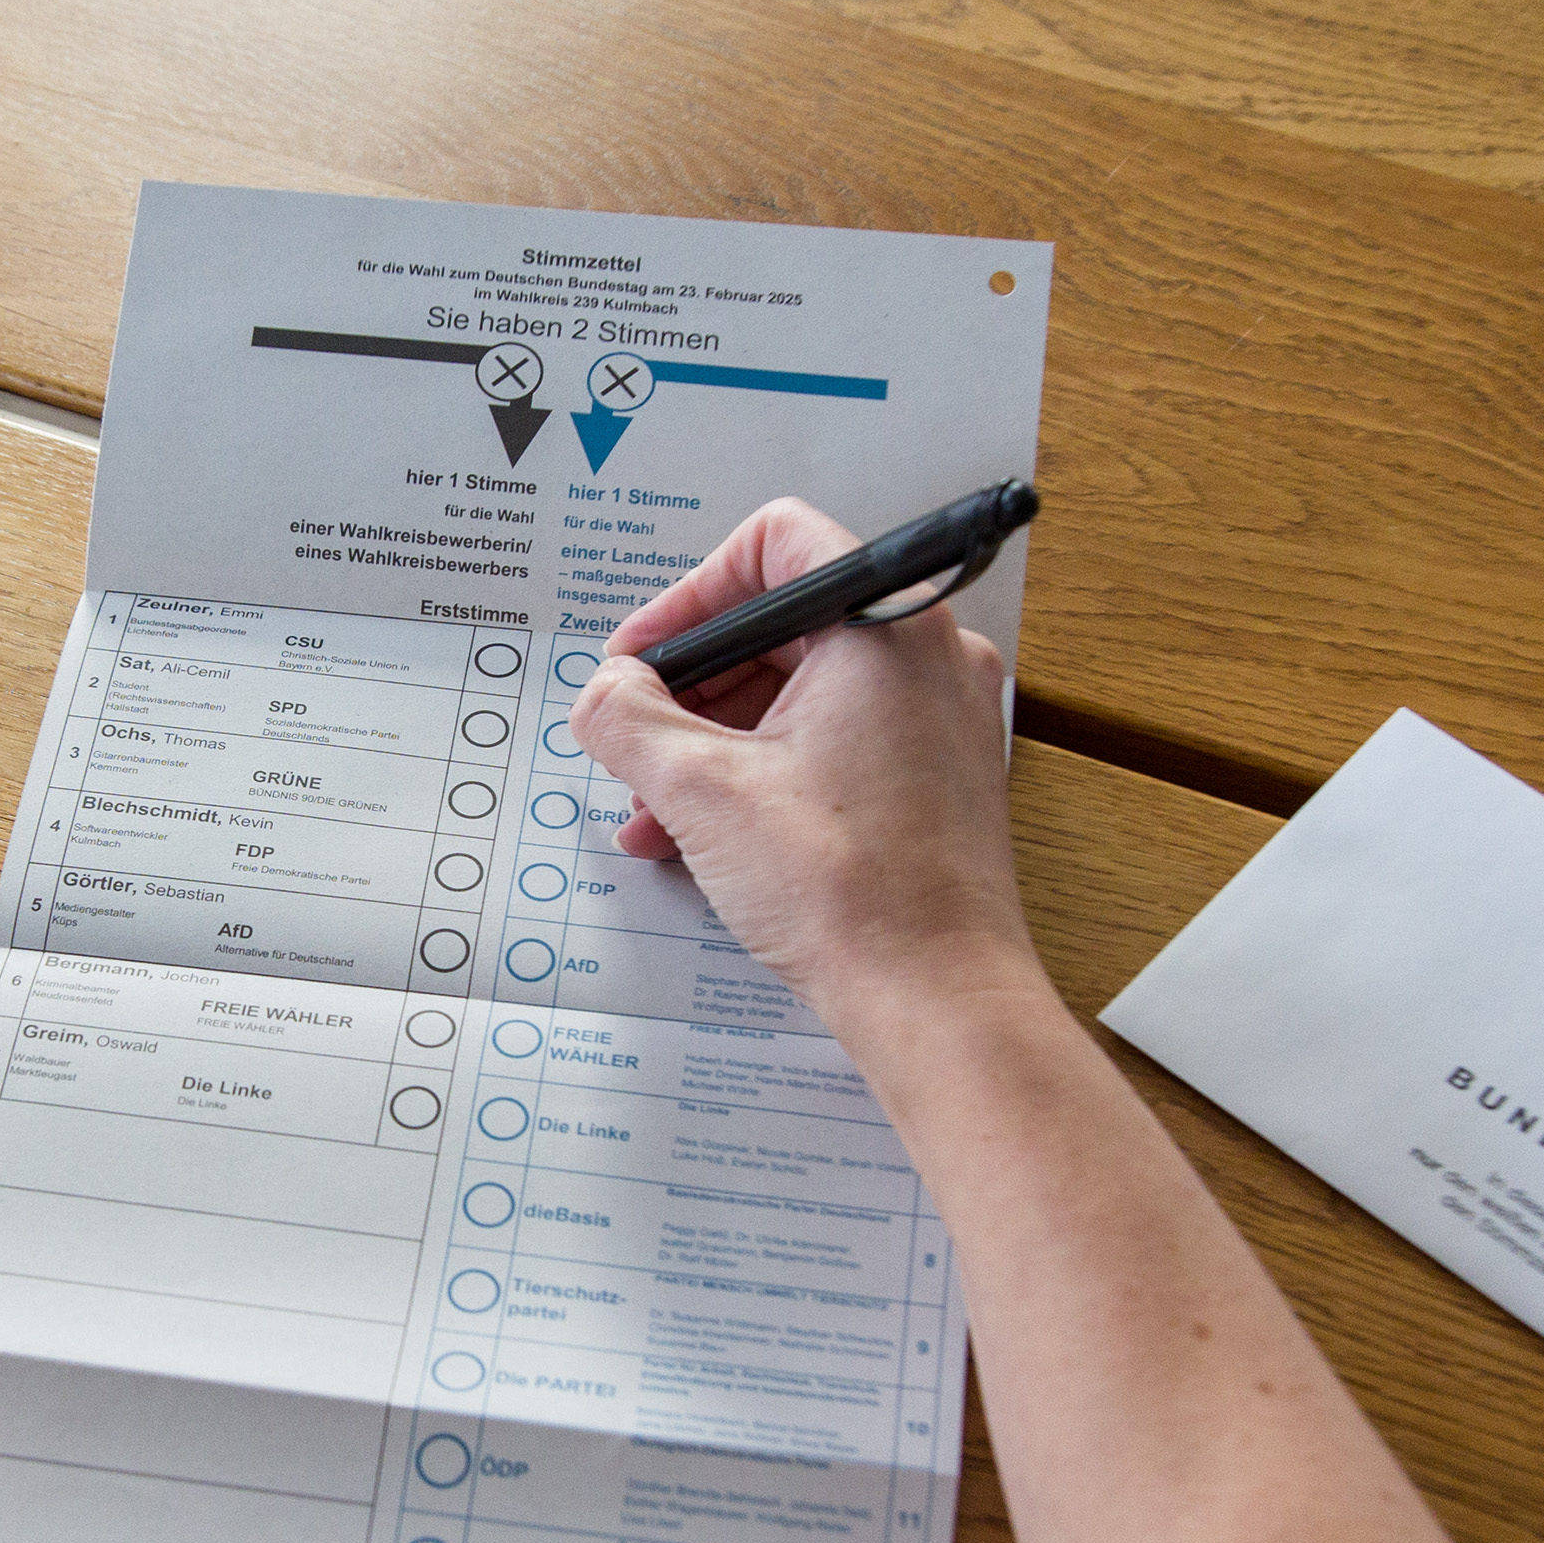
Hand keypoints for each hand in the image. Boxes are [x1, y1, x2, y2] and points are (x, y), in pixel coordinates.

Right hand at [572, 495, 1041, 1031]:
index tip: (641, 657)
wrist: (936, 999)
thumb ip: (627, 719)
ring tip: (652, 811)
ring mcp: (938, 721)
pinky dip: (763, 773)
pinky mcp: (935, 779)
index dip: (690, 593)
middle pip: (782, 627)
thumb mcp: (700, 791)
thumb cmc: (851, 893)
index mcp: (886, 629)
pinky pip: (832, 744)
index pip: (775, 544)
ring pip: (801, 695)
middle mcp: (927, 659)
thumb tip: (605, 692)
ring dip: (713, 743)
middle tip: (632, 742)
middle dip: (690, 689)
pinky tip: (700, 836)